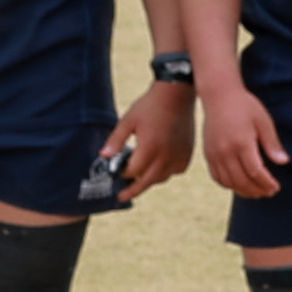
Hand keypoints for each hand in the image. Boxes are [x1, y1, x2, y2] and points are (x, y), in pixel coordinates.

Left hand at [102, 81, 190, 200]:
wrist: (177, 95)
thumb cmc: (149, 106)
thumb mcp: (128, 121)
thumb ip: (115, 140)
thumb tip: (104, 156)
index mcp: (150, 147)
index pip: (132, 172)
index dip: (121, 174)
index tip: (115, 172)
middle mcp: (166, 155)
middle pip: (147, 182)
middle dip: (132, 190)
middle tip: (122, 197)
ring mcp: (179, 155)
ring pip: (161, 178)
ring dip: (149, 180)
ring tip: (140, 176)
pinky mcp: (187, 153)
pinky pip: (175, 171)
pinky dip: (165, 172)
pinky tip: (158, 165)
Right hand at [199, 76, 287, 199]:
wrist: (219, 96)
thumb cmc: (245, 106)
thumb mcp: (263, 121)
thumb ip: (272, 143)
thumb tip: (283, 162)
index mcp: (242, 143)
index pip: (255, 172)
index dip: (266, 183)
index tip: (276, 187)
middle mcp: (225, 151)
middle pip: (242, 180)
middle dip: (257, 190)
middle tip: (269, 192)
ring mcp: (214, 154)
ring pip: (228, 182)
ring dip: (243, 191)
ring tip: (257, 193)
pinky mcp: (208, 154)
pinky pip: (217, 177)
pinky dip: (228, 185)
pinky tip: (239, 186)